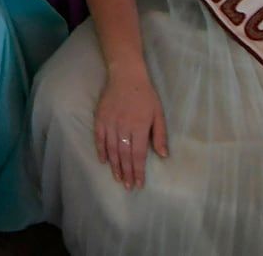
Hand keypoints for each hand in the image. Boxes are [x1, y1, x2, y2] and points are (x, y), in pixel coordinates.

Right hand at [94, 67, 167, 189]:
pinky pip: (99, 138)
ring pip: (111, 149)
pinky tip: (104, 161)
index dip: (138, 171)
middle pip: (124, 155)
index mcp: (139, 127)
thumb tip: (163, 155)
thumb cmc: (145, 95)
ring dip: (114, 165)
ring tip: (117, 178)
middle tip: (127, 186)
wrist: (126, 75)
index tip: (138, 184)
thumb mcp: (158, 114)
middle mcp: (123, 127)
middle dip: (126, 172)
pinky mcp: (100, 118)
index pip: (138, 155)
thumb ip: (160, 135)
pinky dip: (101, 150)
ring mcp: (110, 123)